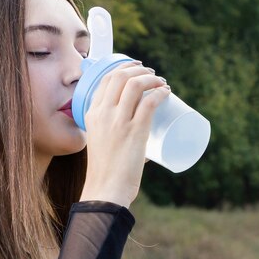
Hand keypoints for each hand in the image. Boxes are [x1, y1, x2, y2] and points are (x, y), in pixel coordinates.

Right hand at [78, 62, 169, 207]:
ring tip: (161, 82)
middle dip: (138, 69)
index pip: (105, 80)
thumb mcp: (99, 144)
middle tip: (151, 74)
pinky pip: (149, 102)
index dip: (122, 69)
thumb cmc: (105, 172)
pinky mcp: (136, 132)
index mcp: (91, 114)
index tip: (135, 69)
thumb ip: (114, 137)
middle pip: (120, 76)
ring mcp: (119, 121)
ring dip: (151, 78)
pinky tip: (166, 92)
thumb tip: (140, 142)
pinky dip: (160, 92)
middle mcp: (103, 113)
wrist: (106, 190)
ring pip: (136, 85)